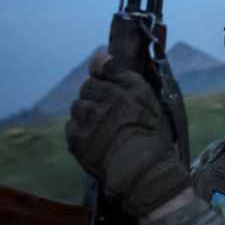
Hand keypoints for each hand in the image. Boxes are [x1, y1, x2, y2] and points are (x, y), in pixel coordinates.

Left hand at [65, 53, 190, 216]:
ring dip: (88, 116)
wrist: (140, 169)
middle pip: (87, 90)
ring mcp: (83, 119)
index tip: (116, 94)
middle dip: (97, 98)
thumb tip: (98, 55)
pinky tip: (98, 142)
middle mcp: (96, 98)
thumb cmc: (151, 133)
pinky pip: (73, 128)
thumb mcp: (146, 96)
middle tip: (114, 117)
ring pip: (79, 108)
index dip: (108, 82)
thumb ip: (121, 72)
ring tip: (106, 131)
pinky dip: (82, 132)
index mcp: (116, 85)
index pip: (100, 69)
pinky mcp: (75, 139)